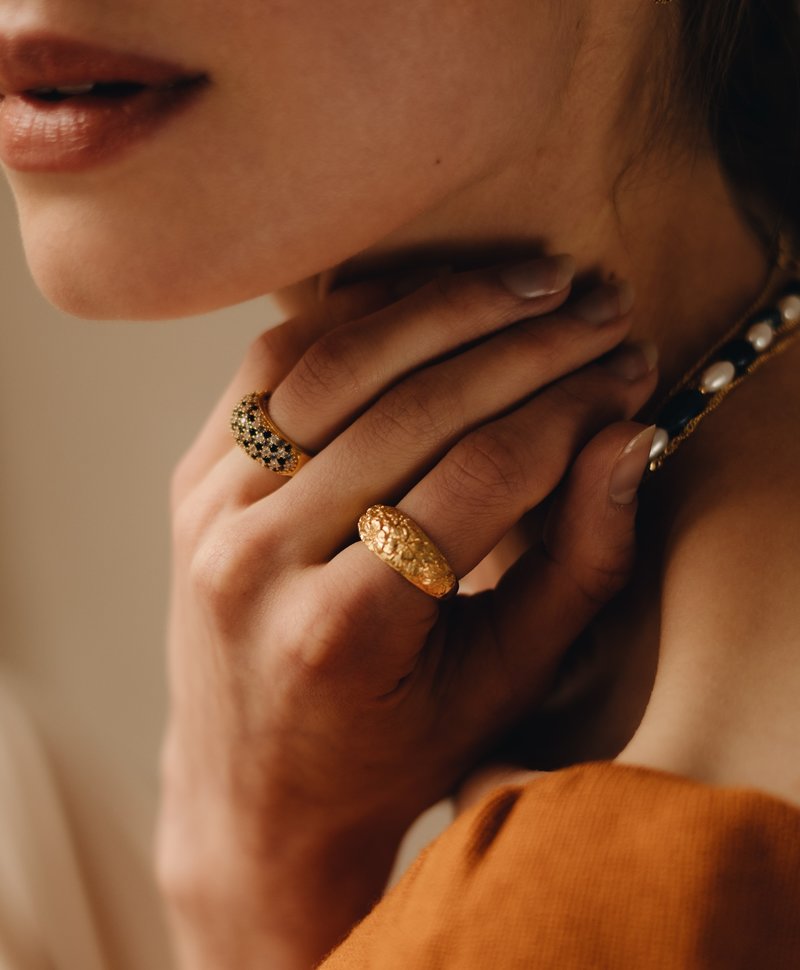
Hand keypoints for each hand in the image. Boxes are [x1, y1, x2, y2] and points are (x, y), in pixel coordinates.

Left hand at [158, 256, 657, 967]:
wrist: (255, 793)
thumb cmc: (393, 748)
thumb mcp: (504, 680)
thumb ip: (577, 564)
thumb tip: (628, 439)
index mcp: (343, 632)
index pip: (484, 475)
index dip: (571, 411)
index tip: (629, 374)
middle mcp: (257, 562)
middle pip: (415, 408)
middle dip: (527, 347)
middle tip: (600, 306)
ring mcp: (210, 513)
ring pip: (339, 366)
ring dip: (445, 307)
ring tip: (530, 281)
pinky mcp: (192, 481)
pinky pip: (273, 366)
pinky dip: (356, 319)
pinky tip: (429, 297)